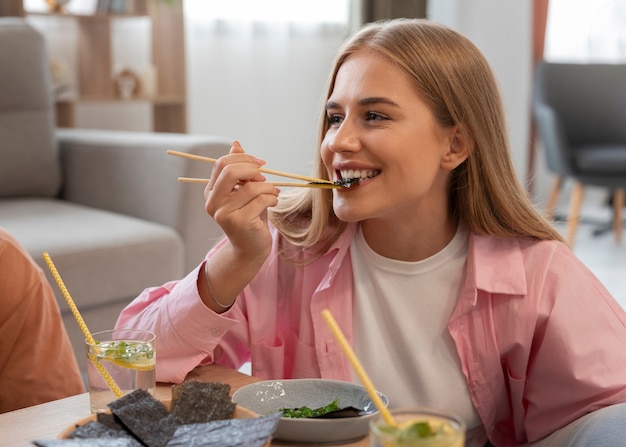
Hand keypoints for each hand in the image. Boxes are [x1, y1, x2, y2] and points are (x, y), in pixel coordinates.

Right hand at [204, 141, 278, 263]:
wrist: (251, 248)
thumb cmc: (250, 216)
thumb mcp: (244, 191)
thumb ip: (239, 169)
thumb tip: (235, 144)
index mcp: (211, 191)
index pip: (222, 164)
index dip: (243, 159)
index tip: (260, 164)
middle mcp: (213, 202)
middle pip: (230, 171)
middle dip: (253, 169)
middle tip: (265, 177)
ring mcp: (224, 213)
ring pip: (251, 187)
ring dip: (268, 187)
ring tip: (273, 194)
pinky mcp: (239, 222)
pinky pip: (261, 200)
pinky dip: (272, 198)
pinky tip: (273, 203)